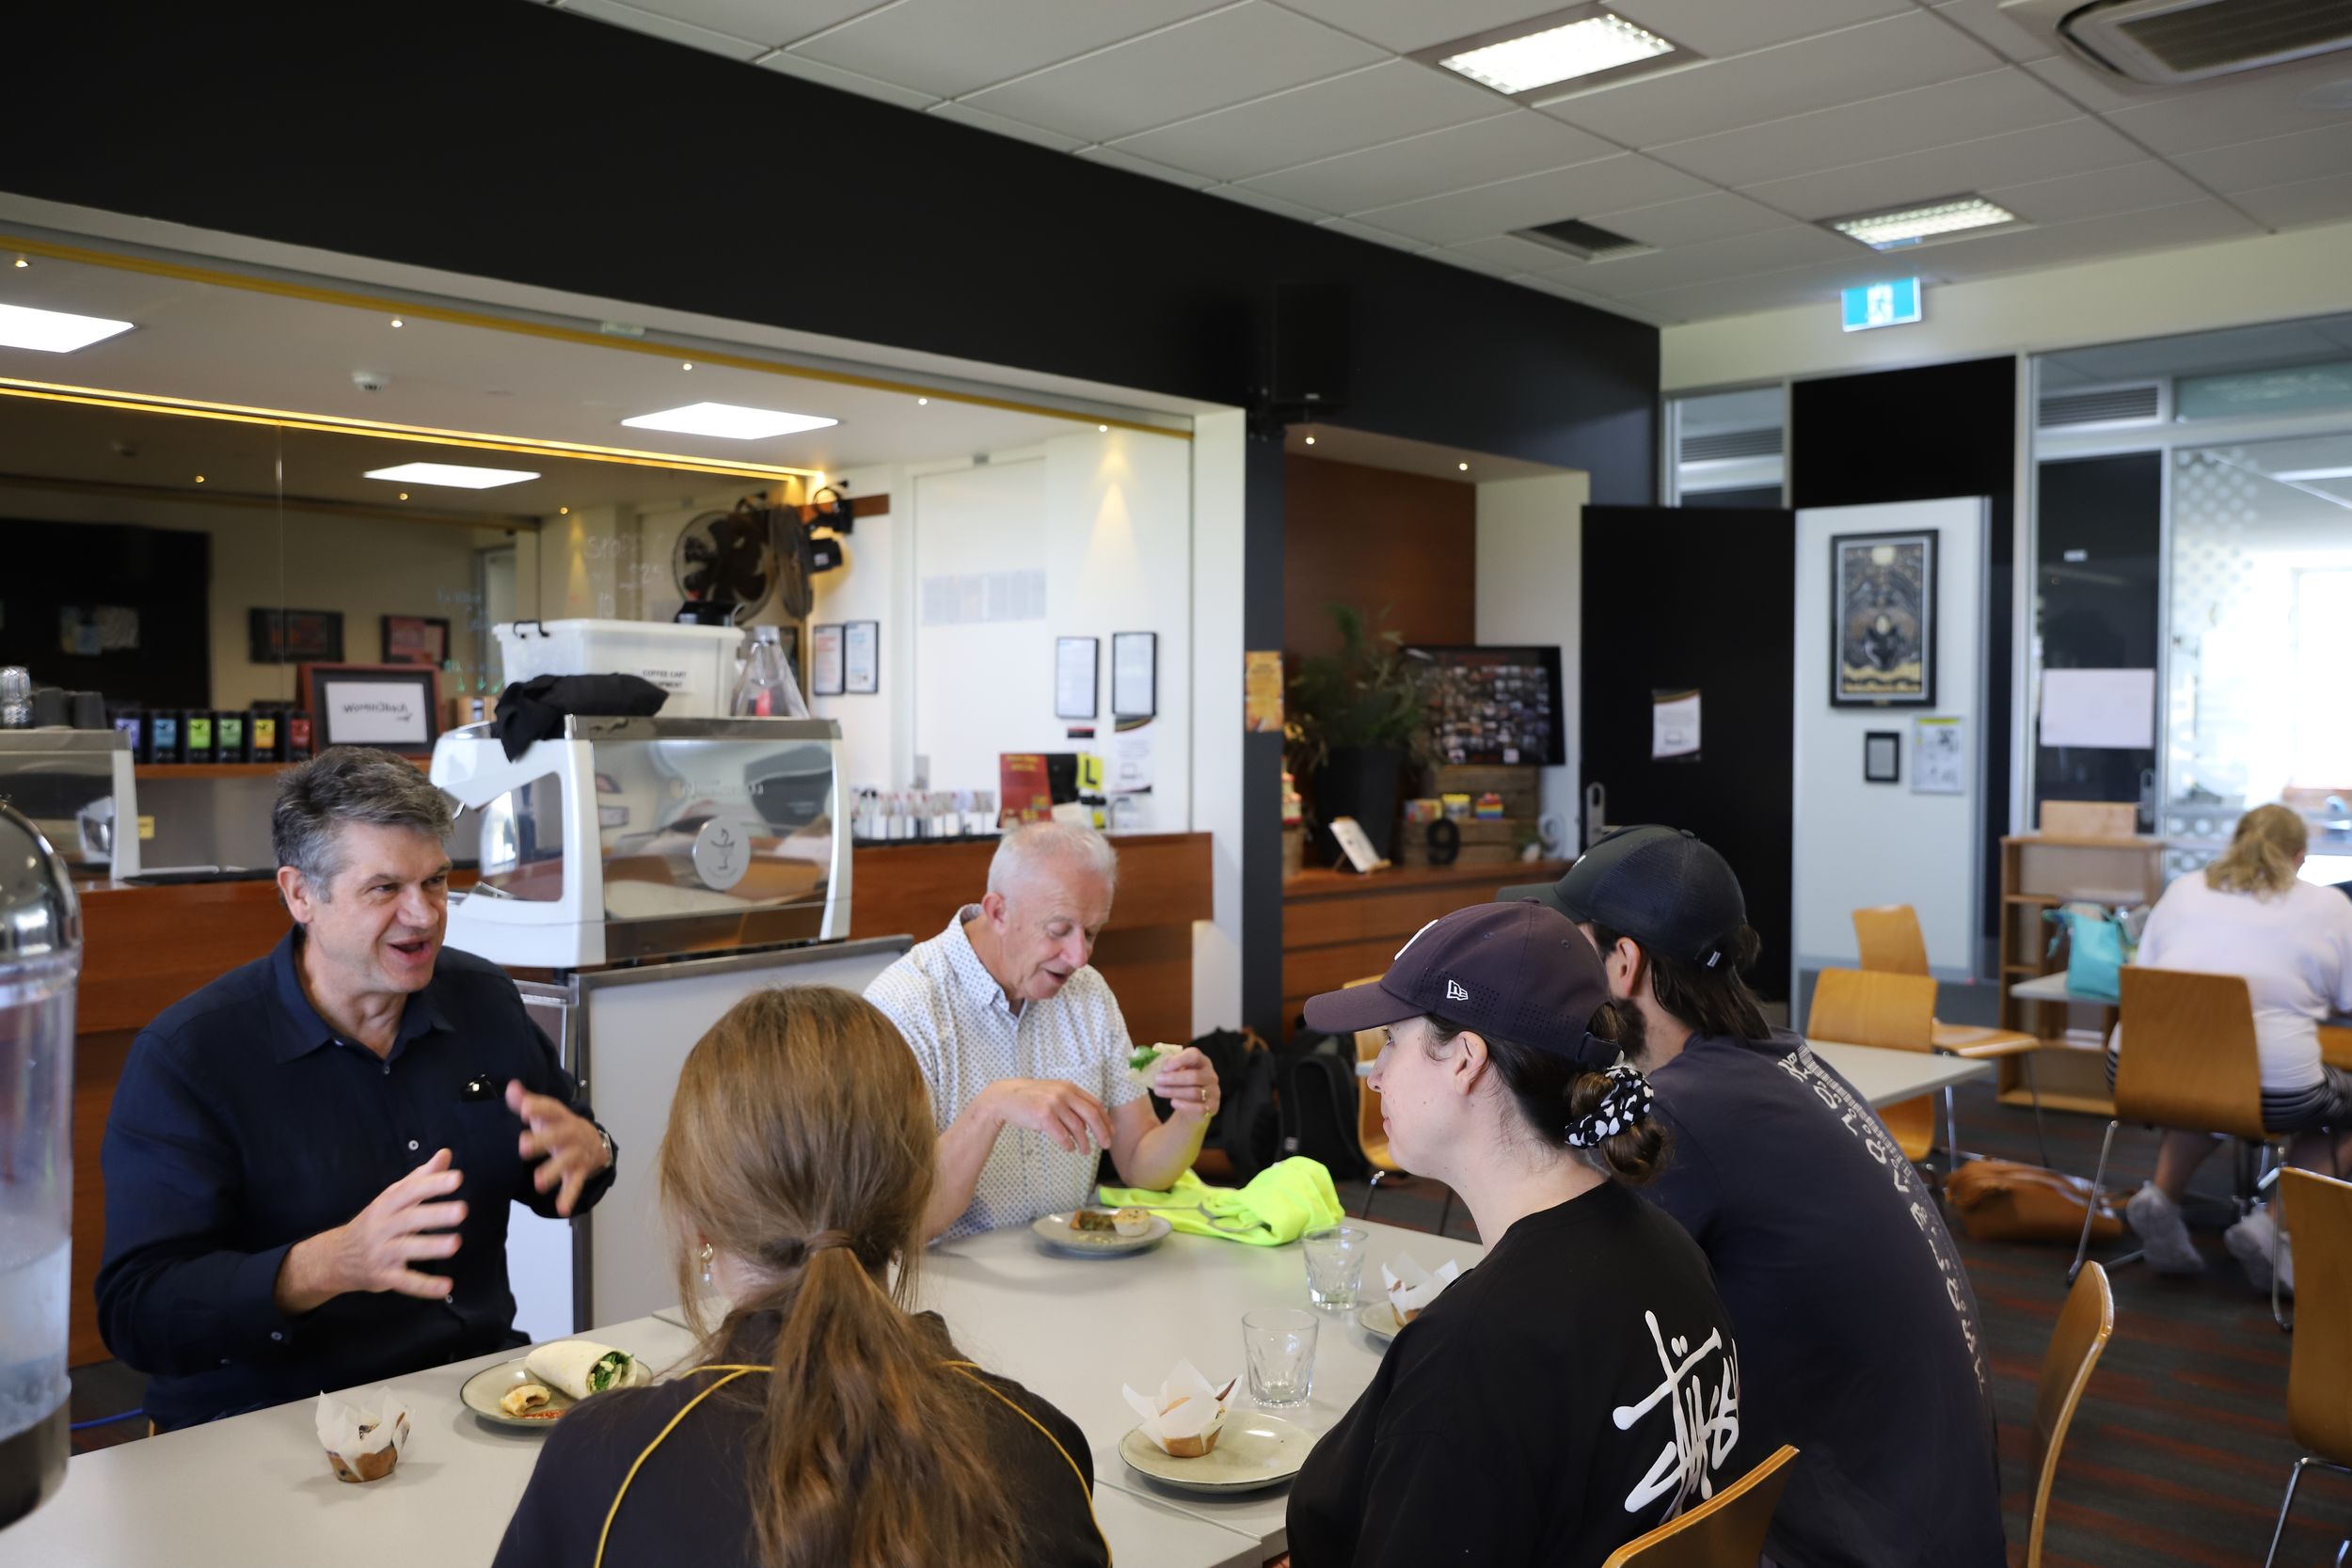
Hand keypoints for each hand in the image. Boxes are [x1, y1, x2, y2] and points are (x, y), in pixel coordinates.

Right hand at [277, 1149, 467, 1311]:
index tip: (457, 1178)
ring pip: (406, 1249)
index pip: (409, 1191)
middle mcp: (382, 1227)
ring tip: (455, 1243)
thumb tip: (446, 1154)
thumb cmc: (374, 1222)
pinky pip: (405, 1282)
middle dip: (434, 1214)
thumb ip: (421, 1177)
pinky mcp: (384, 1277)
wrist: (334, 1258)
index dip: (432, 1184)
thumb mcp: (392, 1198)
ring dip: (430, 1247)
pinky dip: (425, 1287)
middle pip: (409, 1219)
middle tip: (462, 1210)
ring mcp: (381, 1253)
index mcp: (386, 1205)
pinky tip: (446, 1287)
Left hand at [508, 1080, 612, 1217]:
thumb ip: (526, 1101)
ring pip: (566, 1161)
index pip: (550, 1109)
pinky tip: (562, 1208)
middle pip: (558, 1136)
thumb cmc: (560, 1125)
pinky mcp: (578, 1172)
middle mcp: (570, 1134)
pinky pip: (575, 1184)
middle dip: (542, 1141)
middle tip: (522, 1147)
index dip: (538, 1108)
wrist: (594, 1140)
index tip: (524, 1108)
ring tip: (538, 1183)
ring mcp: (576, 1153)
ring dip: (553, 1171)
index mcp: (560, 1117)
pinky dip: (569, 1196)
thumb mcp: (546, 1112)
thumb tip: (511, 1087)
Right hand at [987, 1077, 1113, 1153]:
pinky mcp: (1043, 1115)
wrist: (1005, 1097)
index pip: (1095, 1104)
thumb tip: (1089, 1124)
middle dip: (1102, 1132)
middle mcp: (1064, 1093)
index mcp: (1070, 1088)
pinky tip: (1069, 1148)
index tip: (1110, 1133)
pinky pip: (1062, 1135)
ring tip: (1085, 1151)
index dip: (1105, 1120)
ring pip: (1077, 1127)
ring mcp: (1054, 1104)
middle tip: (1106, 1145)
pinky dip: (1068, 1144)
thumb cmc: (1032, 1098)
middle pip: (1092, 1115)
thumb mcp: (1054, 1094)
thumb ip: (1071, 1104)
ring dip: (1084, 1142)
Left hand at [1150, 1047, 1220, 1123]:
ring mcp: (1214, 1092)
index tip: (1164, 1067)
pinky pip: (1199, 1108)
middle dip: (1173, 1079)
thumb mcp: (1176, 1071)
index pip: (1195, 1055)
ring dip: (1174, 1091)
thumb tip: (1164, 1066)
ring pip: (1194, 1092)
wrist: (1191, 1105)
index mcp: (1202, 1062)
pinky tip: (1173, 1102)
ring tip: (1158, 1091)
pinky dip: (1184, 1105)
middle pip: (1194, 1076)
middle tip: (1157, 1080)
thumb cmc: (1182, 1083)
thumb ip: (1170, 1066)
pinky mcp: (1213, 1107)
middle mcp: (1211, 1076)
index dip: (1179, 1060)